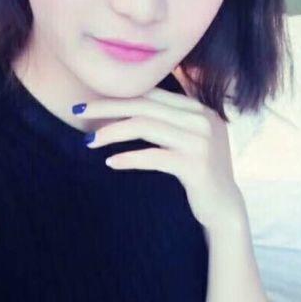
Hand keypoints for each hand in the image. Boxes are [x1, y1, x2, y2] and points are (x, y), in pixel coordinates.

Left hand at [77, 85, 243, 229]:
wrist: (223, 208)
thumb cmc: (198, 173)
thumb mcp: (189, 139)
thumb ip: (169, 120)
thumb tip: (128, 106)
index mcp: (198, 108)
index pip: (151, 93)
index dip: (117, 95)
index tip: (89, 103)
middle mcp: (202, 119)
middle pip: (144, 105)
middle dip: (106, 107)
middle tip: (77, 112)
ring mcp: (201, 141)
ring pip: (145, 126)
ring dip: (111, 132)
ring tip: (88, 141)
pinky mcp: (195, 165)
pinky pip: (153, 156)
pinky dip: (128, 158)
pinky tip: (109, 162)